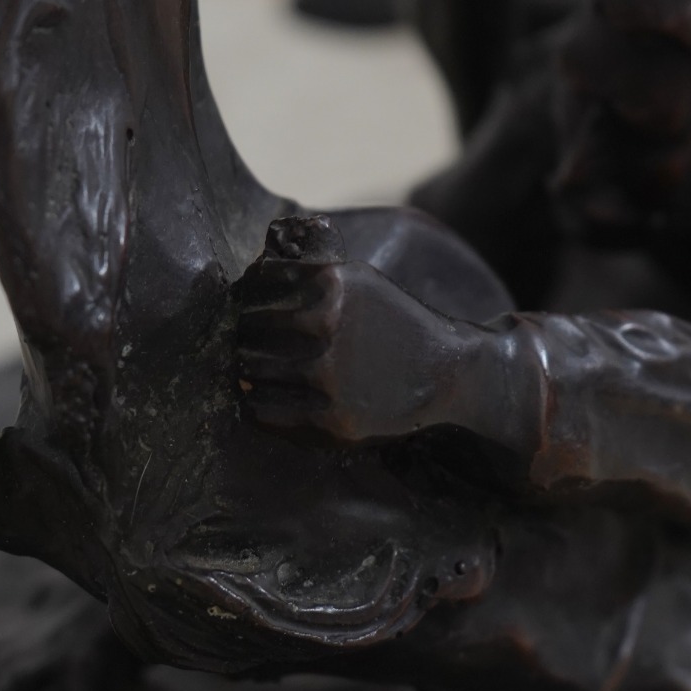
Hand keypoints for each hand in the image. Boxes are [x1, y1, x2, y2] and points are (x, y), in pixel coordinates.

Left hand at [236, 218, 469, 443]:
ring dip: (247, 371)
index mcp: (330, 284)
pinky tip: (262, 397)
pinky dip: (256, 404)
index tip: (249, 309)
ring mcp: (327, 374)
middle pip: (248, 329)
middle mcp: (325, 324)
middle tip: (250, 345)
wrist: (445, 371)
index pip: (255, 286)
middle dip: (245, 336)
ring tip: (254, 372)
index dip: (247, 298)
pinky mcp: (332, 418)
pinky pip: (264, 411)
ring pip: (249, 370)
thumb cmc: (395, 323)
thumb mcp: (359, 280)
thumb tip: (252, 273)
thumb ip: (309, 273)